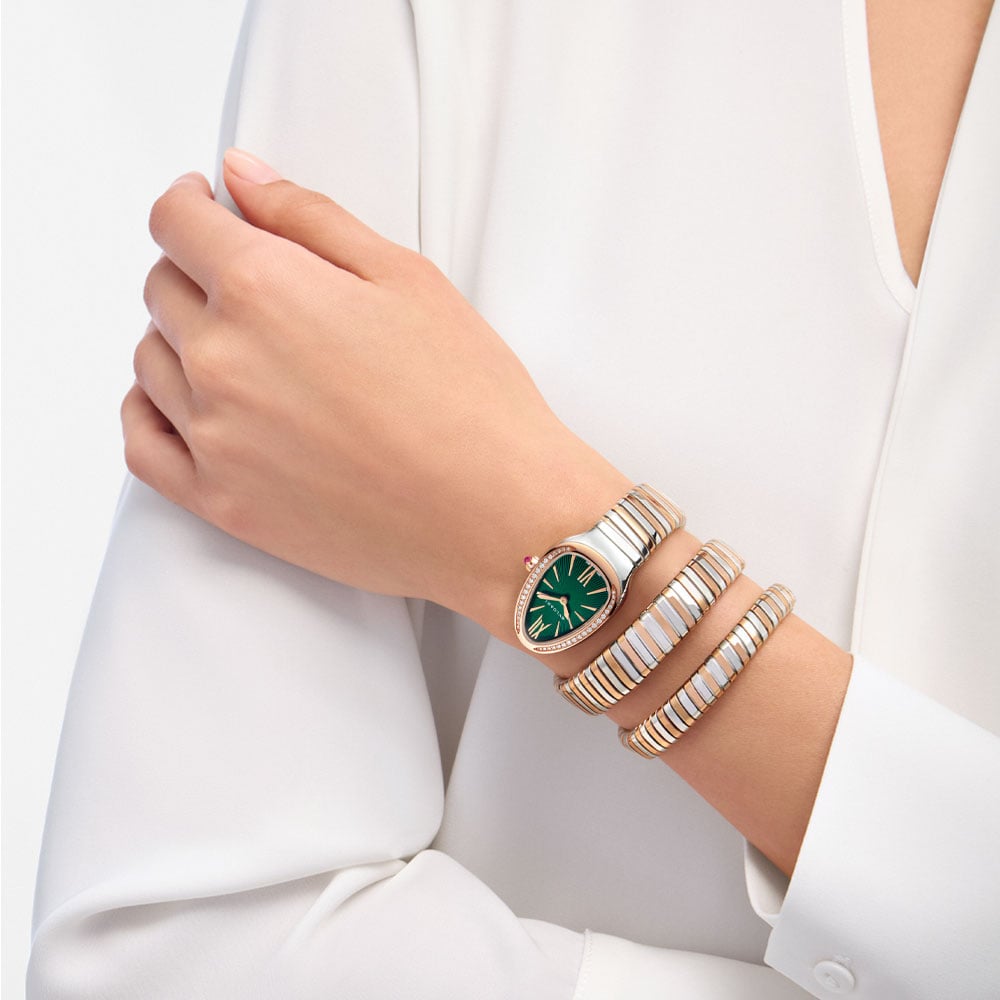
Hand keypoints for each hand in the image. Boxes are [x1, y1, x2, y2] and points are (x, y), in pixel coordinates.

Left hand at [125, 149, 629, 636]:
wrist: (496, 516)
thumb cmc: (470, 399)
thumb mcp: (407, 278)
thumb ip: (309, 218)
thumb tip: (241, 177)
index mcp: (264, 288)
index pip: (176, 221)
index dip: (190, 204)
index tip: (206, 210)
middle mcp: (221, 359)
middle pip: (162, 290)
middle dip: (196, 271)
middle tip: (248, 286)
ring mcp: (214, 437)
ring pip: (150, 362)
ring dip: (180, 340)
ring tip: (239, 349)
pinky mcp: (222, 503)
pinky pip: (143, 444)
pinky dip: (151, 412)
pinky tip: (185, 403)